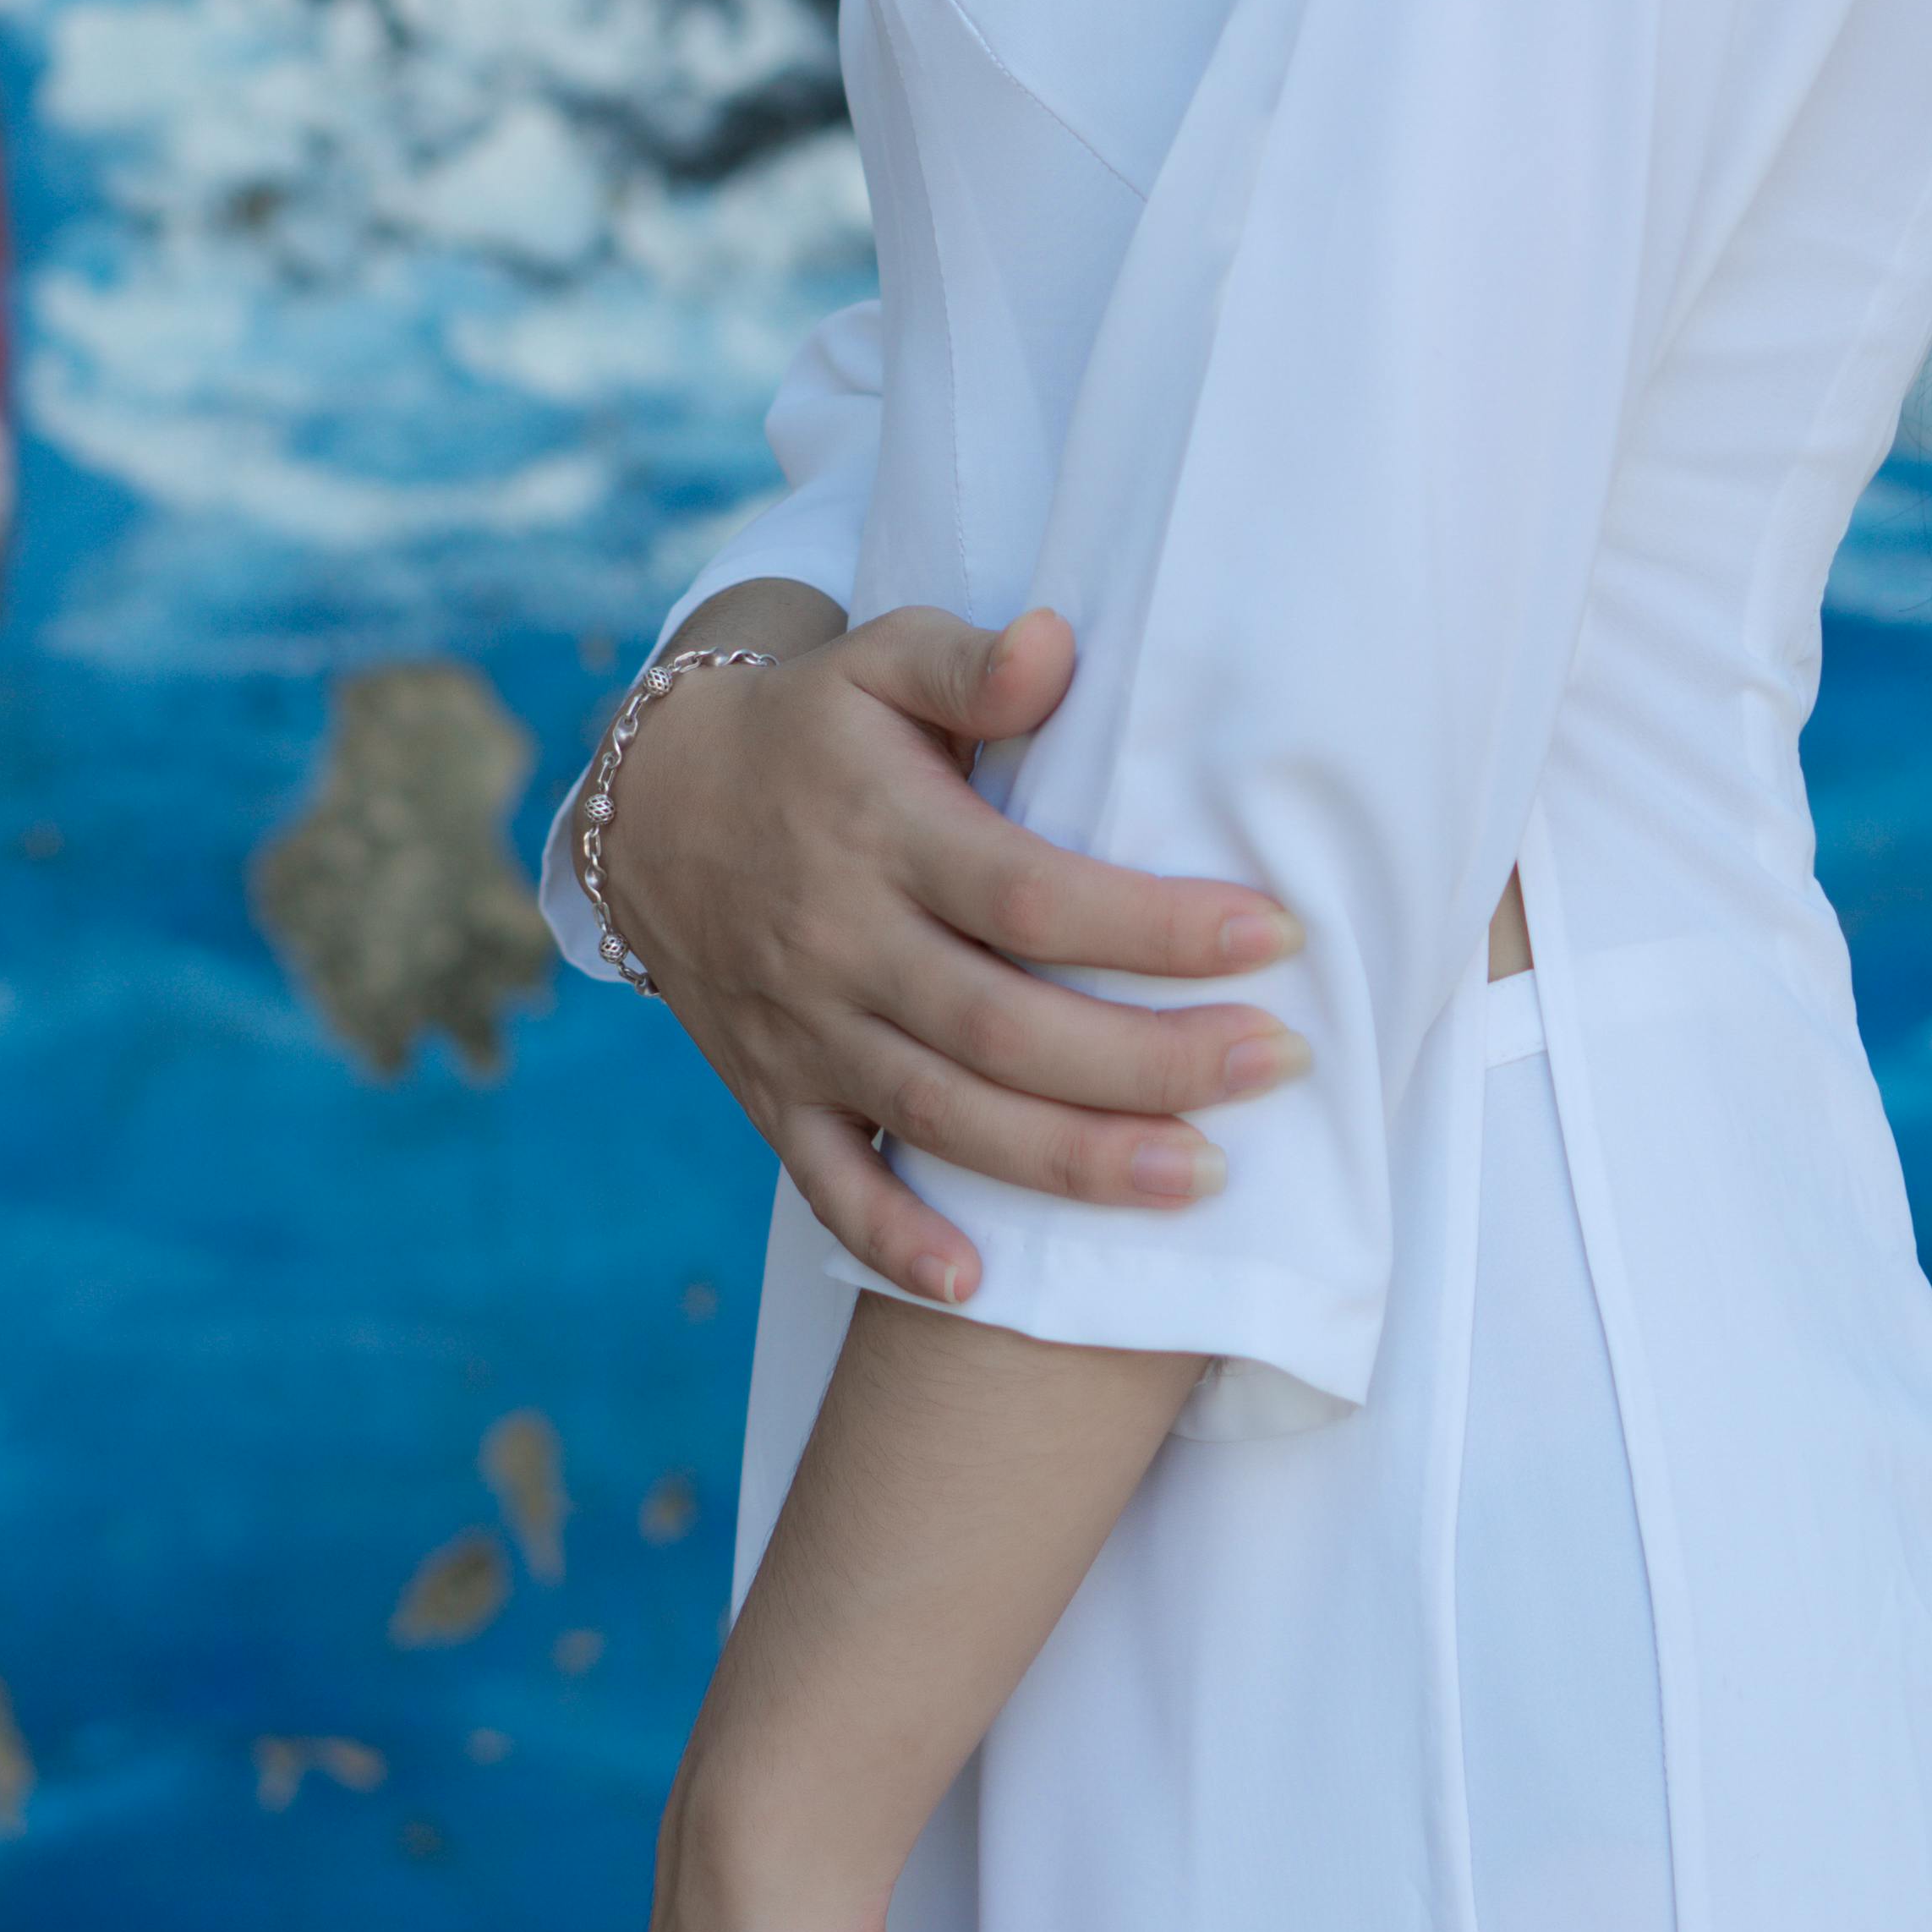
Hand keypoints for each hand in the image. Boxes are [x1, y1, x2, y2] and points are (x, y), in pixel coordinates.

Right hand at [600, 596, 1310, 1305]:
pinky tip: (981, 1285)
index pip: (1032, 896)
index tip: (1275, 935)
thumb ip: (968, 661)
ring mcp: (805, 1031)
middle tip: (1279, 1063)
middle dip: (1150, 1062)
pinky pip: (826, 1187)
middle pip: (1007, 1029)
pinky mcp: (772, 1093)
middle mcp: (843, 943)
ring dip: (1073, 1163)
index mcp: (883, 834)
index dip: (1153, 927)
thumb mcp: (877, 657)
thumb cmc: (811, 724)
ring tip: (1202, 1177)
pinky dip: (894, 1244)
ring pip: (944, 1121)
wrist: (651, 803)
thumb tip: (1057, 646)